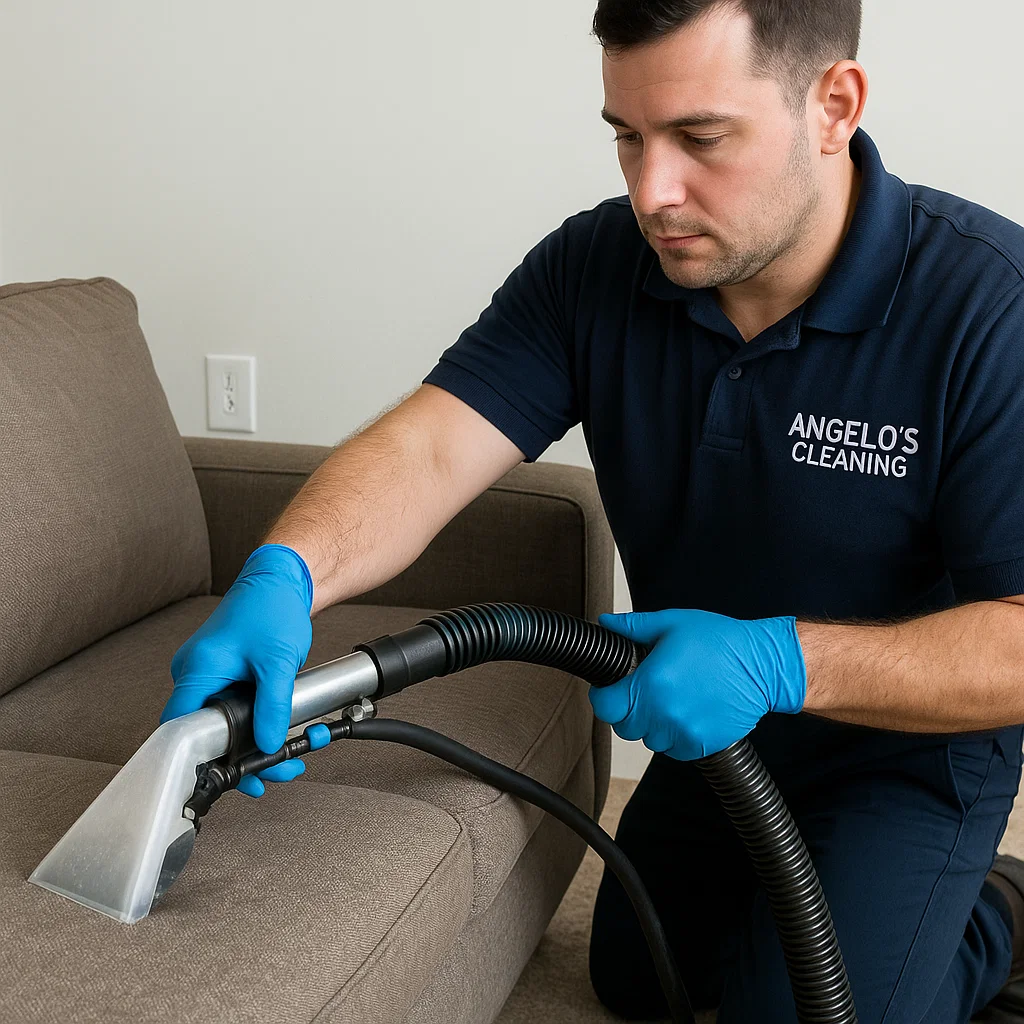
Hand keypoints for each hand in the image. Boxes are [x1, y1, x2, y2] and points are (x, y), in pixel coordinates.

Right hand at [159, 543, 314, 797]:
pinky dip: (256, 723)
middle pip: (204, 733)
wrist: (283, 579)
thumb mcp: (279, 661)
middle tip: (272, 776)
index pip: (180, 729)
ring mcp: (209, 674)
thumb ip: (274, 706)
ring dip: (254, 743)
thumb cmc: (273, 607)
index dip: (199, 759)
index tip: (225, 779)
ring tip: (289, 759)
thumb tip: (268, 746)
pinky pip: (234, 709)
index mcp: (198, 669)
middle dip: (240, 759)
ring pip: (223, 724)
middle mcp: (196, 674)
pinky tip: (283, 734)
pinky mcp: (225, 674)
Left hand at [589, 608, 805, 760]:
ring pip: (649, 739)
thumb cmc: (720, 642)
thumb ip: (633, 626)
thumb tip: (606, 622)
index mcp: (651, 683)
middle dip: (627, 709)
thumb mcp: (672, 623)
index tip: (610, 688)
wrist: (763, 666)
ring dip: (652, 724)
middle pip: (624, 726)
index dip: (603, 696)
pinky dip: (674, 736)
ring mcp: (683, 733)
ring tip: (670, 699)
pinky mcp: (701, 745)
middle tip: (644, 691)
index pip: (605, 707)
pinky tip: (687, 712)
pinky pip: (673, 749)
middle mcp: (664, 713)